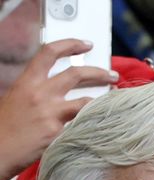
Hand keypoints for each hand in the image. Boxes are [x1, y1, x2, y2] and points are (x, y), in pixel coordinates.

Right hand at [0, 40, 116, 179]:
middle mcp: (39, 93)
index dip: (70, 45)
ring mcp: (50, 112)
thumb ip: (36, 91)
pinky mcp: (58, 132)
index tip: (85, 45)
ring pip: (86, 100)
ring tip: (115, 100)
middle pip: (76, 74)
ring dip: (105, 99)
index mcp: (27, 82)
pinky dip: (95, 122)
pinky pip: (83, 123)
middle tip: (112, 75)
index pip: (49, 53)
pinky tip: (104, 124)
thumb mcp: (16, 99)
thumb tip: (57, 89)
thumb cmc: (6, 127)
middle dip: (99, 72)